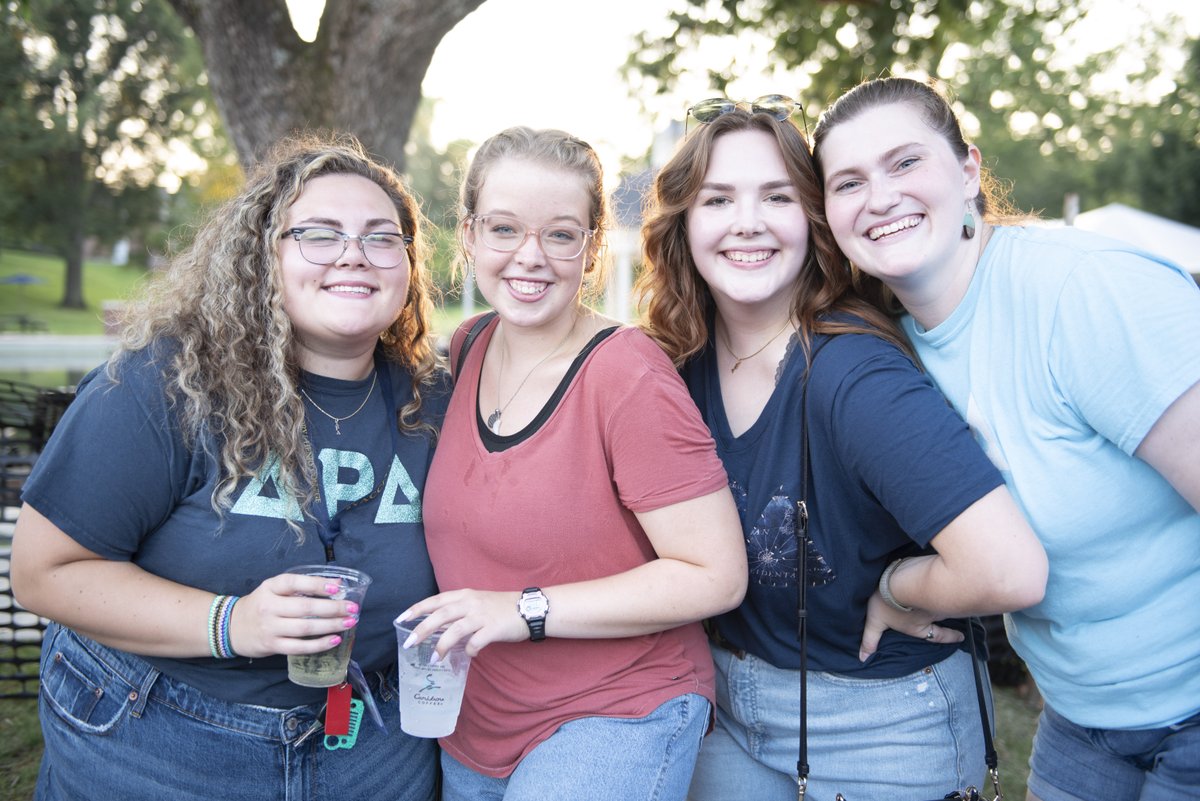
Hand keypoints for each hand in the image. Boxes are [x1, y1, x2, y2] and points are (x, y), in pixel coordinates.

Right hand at [228, 572, 360, 658]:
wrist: (230, 627)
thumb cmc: (260, 605)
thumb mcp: (273, 589)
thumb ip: (300, 587)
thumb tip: (336, 583)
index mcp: (270, 588)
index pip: (294, 582)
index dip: (316, 584)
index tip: (337, 587)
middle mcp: (269, 607)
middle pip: (305, 608)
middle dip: (332, 608)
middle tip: (352, 608)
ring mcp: (270, 628)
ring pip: (305, 628)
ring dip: (330, 626)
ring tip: (348, 622)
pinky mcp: (272, 645)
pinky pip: (299, 647)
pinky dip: (319, 645)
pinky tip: (334, 640)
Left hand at [397, 589, 526, 658]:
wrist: (529, 608)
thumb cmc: (501, 607)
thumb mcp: (477, 602)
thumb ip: (459, 611)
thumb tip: (439, 628)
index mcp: (465, 595)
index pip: (436, 600)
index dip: (417, 609)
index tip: (401, 618)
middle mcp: (471, 603)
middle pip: (440, 615)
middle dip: (422, 629)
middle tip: (409, 643)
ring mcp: (482, 615)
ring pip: (455, 630)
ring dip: (442, 645)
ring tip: (433, 659)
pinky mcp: (494, 628)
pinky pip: (476, 642)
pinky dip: (470, 651)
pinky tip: (469, 656)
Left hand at [858, 590, 963, 661]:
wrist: (896, 580)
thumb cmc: (886, 603)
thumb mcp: (875, 623)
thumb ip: (870, 640)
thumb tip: (862, 659)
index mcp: (920, 626)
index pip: (939, 635)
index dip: (951, 637)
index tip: (961, 637)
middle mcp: (933, 613)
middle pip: (947, 616)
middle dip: (954, 614)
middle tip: (962, 610)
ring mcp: (937, 597)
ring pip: (949, 600)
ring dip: (953, 598)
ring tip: (959, 594)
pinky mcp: (938, 580)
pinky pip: (948, 584)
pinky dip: (951, 584)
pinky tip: (954, 578)